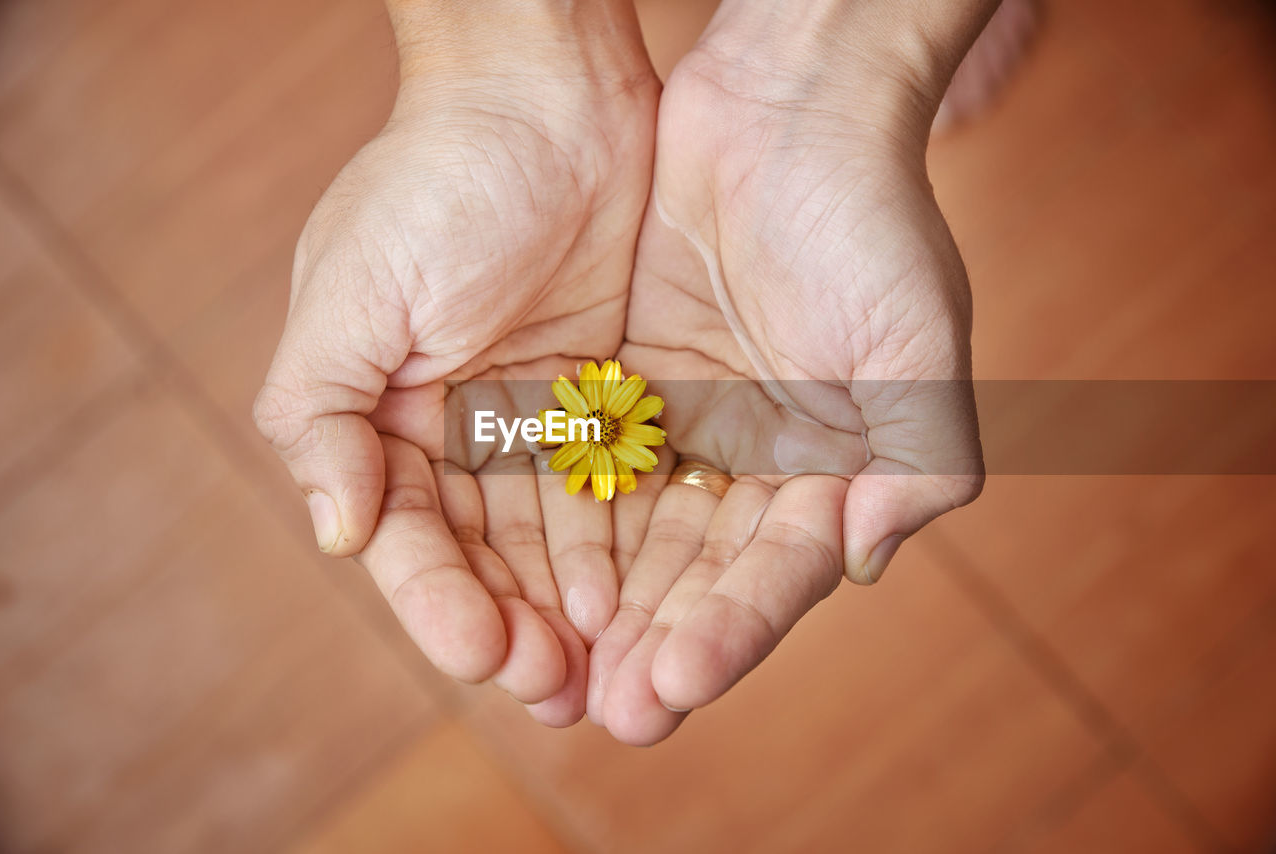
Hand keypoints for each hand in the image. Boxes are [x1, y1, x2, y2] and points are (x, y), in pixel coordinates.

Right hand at [253, 2, 657, 725]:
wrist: (545, 93)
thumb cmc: (433, 180)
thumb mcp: (348, 292)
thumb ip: (321, 416)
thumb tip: (337, 535)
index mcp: (388, 422)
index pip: (410, 538)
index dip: (441, 602)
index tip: (484, 654)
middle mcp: (464, 434)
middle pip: (490, 558)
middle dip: (520, 627)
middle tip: (562, 691)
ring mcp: (544, 421)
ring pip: (560, 540)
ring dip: (580, 609)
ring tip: (613, 673)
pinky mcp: (615, 399)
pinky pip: (622, 489)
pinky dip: (632, 545)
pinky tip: (650, 597)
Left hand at [590, 14, 985, 743]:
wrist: (787, 107)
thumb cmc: (866, 219)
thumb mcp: (916, 345)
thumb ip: (917, 466)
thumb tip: (862, 566)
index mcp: (833, 465)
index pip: (777, 569)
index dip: (731, 631)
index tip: (672, 684)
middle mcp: (760, 457)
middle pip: (703, 571)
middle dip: (657, 641)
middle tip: (607, 713)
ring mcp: (691, 420)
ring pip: (640, 532)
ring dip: (604, 603)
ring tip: (556, 672)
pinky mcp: (630, 380)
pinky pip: (591, 462)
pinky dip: (566, 518)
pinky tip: (529, 574)